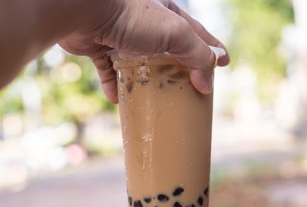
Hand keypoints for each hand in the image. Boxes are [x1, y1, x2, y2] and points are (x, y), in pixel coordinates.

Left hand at [58, 0, 228, 103]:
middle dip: (181, 69)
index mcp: (167, 13)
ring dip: (148, 80)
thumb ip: (197, 54)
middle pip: (169, 51)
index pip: (197, 33)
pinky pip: (109, 71)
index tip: (224, 64)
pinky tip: (118, 98)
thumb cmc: (131, 15)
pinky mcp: (99, 47)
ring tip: (158, 98)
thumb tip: (208, 82)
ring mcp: (121, 36)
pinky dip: (115, 85)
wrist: (82, 9)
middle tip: (191, 88)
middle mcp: (145, 23)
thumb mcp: (175, 32)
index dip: (213, 48)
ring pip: (139, 63)